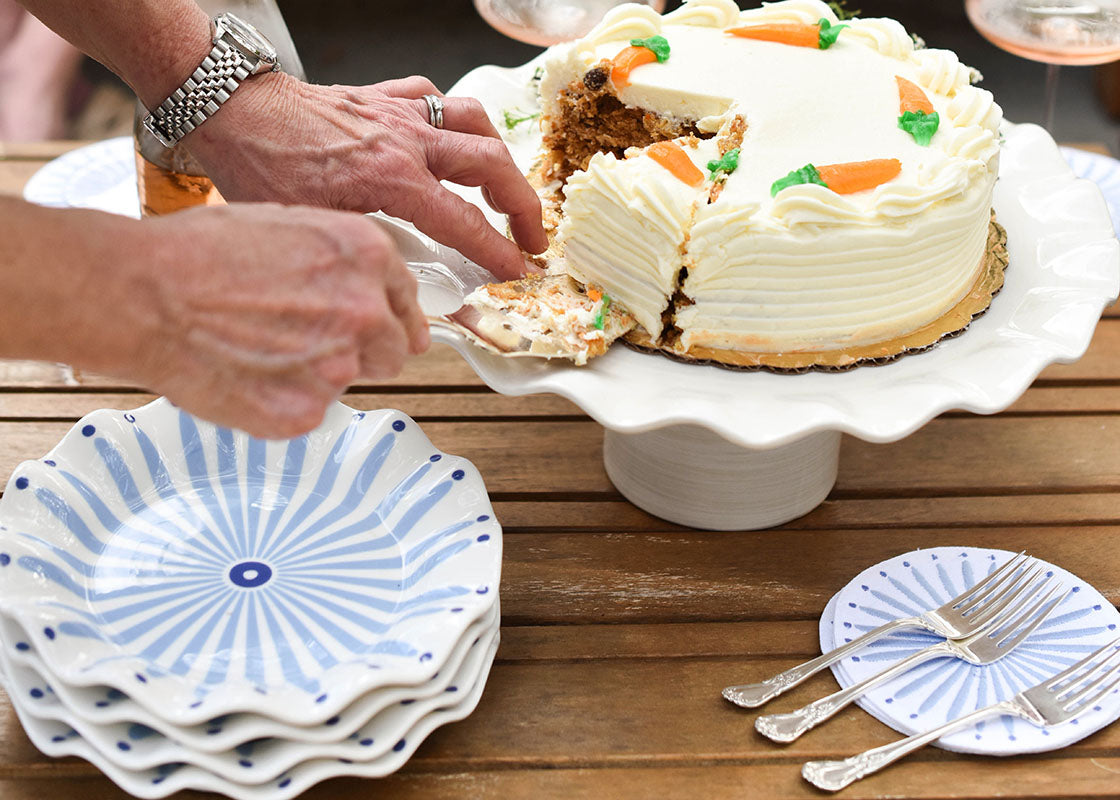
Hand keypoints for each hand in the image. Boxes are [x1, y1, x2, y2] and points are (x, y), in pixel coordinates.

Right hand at [137, 203, 428, 437]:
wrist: (142, 296)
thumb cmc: (196, 254)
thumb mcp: (286, 224)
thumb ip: (339, 260)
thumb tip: (366, 286)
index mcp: (367, 257)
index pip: (407, 302)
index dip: (390, 317)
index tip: (384, 329)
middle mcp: (366, 310)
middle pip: (392, 350)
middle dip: (360, 350)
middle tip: (307, 342)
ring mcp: (339, 366)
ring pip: (349, 382)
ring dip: (318, 374)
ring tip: (260, 350)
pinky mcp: (307, 411)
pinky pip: (311, 411)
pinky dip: (284, 401)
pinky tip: (245, 374)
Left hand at [189, 72, 547, 279]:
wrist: (230, 109)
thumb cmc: (260, 169)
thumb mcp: (317, 230)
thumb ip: (370, 256)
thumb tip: (406, 287)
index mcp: (393, 180)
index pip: (466, 222)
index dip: (499, 250)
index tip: (517, 270)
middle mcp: (406, 141)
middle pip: (491, 165)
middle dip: (522, 204)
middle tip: (531, 235)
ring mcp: (397, 113)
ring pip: (474, 122)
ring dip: (498, 156)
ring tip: (504, 185)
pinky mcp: (381, 97)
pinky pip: (433, 99)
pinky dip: (452, 119)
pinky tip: (449, 138)